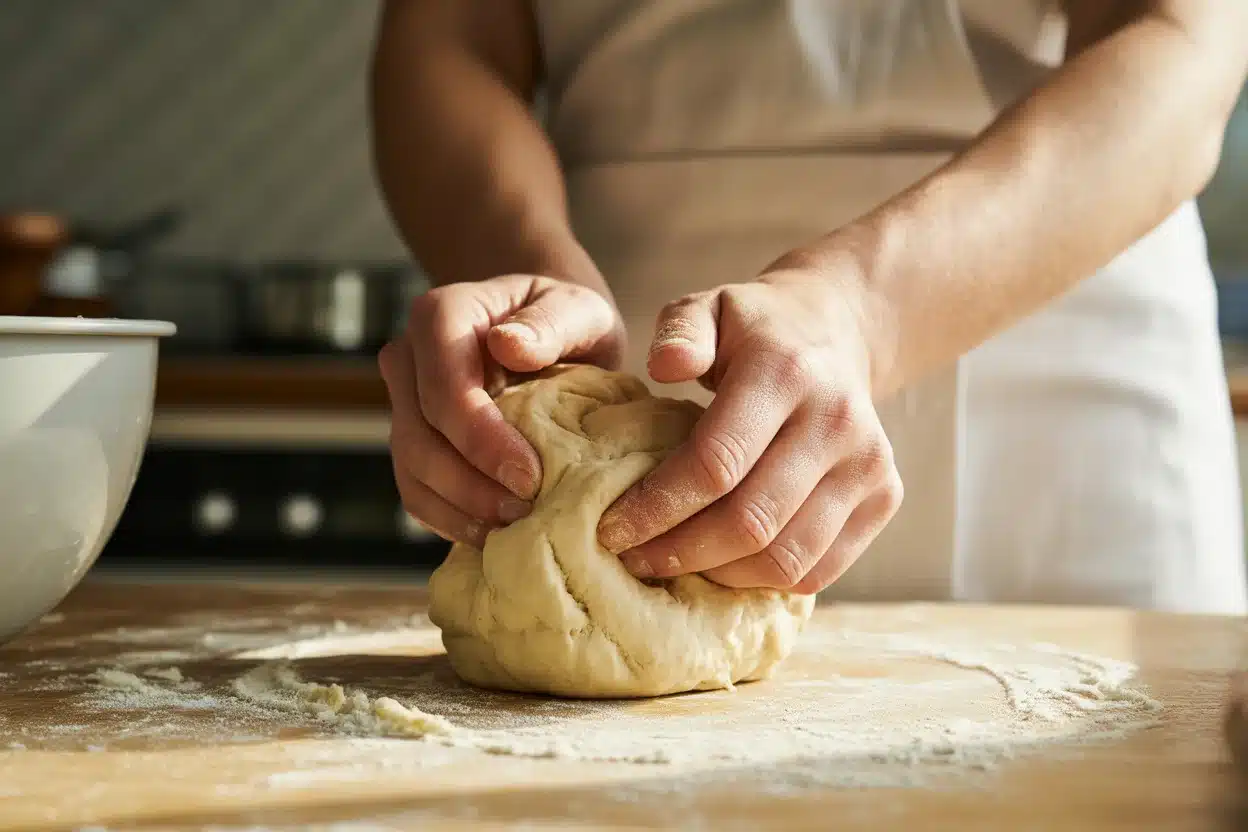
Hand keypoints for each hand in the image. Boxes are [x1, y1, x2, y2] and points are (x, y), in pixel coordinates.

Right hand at [380, 274, 623, 547]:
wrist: (546, 334)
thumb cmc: (565, 320)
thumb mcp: (577, 310)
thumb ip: (552, 323)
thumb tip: (509, 346)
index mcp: (440, 317)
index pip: (444, 387)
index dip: (480, 440)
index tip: (530, 476)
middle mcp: (407, 359)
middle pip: (419, 438)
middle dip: (471, 486)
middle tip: (526, 513)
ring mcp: (403, 405)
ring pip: (412, 472)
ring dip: (461, 511)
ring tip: (515, 529)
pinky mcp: (413, 444)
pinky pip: (417, 493)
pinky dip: (453, 520)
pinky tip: (495, 533)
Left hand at [596, 266, 901, 593]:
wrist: (837, 330)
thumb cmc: (754, 329)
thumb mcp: (709, 308)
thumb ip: (679, 330)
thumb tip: (664, 366)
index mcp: (785, 371)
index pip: (714, 464)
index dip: (656, 508)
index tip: (610, 529)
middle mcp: (836, 420)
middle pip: (749, 521)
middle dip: (679, 552)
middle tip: (632, 559)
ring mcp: (868, 465)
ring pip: (785, 558)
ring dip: (718, 576)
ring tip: (672, 566)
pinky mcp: (884, 498)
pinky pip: (816, 570)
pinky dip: (762, 582)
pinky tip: (721, 566)